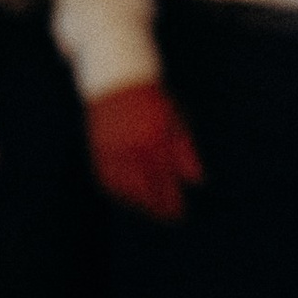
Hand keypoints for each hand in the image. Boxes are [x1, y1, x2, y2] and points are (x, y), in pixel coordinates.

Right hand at [87, 79, 203, 221]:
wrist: (117, 77)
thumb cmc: (153, 99)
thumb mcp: (177, 119)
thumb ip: (186, 151)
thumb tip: (198, 181)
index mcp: (156, 137)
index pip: (167, 180)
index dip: (173, 201)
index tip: (180, 214)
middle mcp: (134, 145)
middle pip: (146, 188)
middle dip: (158, 208)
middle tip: (169, 219)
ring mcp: (113, 148)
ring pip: (125, 188)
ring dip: (139, 204)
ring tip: (151, 210)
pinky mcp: (98, 149)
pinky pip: (108, 179)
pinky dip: (119, 192)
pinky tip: (130, 198)